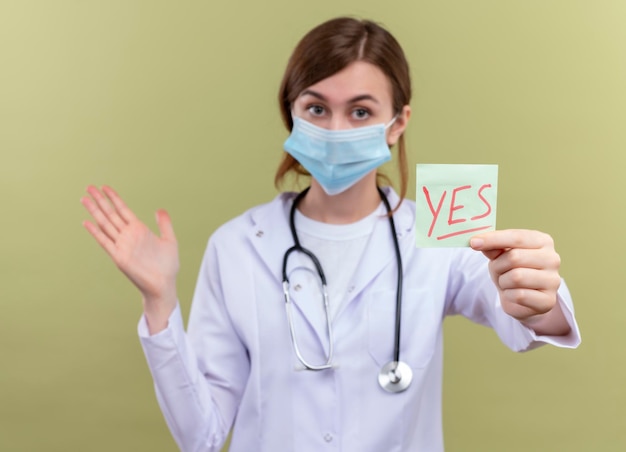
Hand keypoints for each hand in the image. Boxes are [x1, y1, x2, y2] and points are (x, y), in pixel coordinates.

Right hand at [81, 185, 178, 329]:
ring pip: (105, 224)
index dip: (114, 198)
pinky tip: (87, 222)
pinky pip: (105, 242)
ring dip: (95, 212)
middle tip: (88, 186)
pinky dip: (96, 232)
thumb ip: (164, 225)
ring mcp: (122, 245)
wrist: (164, 285)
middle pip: (111, 214)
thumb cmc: (168, 265)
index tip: (104, 187)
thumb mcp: (169, 240)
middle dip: (100, 200)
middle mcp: (128, 236)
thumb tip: (159, 209)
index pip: (123, 210)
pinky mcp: (119, 257)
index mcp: (140, 230)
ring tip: (84, 199)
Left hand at [470, 229, 569, 335]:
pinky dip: (509, 295)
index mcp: (542, 241)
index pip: (516, 237)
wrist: (522, 299)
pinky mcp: (549, 300)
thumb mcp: (499, 256)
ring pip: (516, 277)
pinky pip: (519, 295)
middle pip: (514, 257)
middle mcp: (552, 258)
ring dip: (503, 281)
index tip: (473, 242)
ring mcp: (553, 280)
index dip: (493, 239)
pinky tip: (514, 295)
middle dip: (499, 266)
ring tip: (507, 283)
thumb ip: (493, 247)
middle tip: (499, 271)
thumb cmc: (511, 271)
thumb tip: (477, 241)